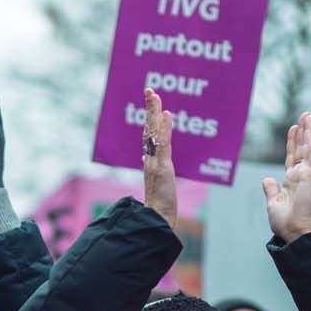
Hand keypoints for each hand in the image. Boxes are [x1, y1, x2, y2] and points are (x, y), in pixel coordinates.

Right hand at [141, 88, 176, 225]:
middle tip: (150, 90)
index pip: (149, 135)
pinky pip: (162, 145)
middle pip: (149, 129)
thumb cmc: (157, 206)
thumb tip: (144, 157)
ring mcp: (154, 163)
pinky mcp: (160, 169)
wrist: (155, 220)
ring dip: (154, 112)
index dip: (150, 119)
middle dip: (150, 109)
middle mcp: (150, 159)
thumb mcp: (155, 184)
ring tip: (154, 95)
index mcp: (150, 161)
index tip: (153, 104)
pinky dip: (164, 129)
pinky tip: (166, 115)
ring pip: (154, 133)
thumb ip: (150, 169)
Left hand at [262, 112, 310, 242]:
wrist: (293, 231)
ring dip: (310, 131)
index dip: (292, 142)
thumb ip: (271, 190)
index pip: (292, 157)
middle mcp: (300, 175)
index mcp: (291, 181)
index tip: (293, 128)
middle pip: (302, 148)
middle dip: (304, 132)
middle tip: (306, 114)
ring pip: (309, 148)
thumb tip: (267, 179)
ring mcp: (307, 174)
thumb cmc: (284, 222)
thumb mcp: (273, 203)